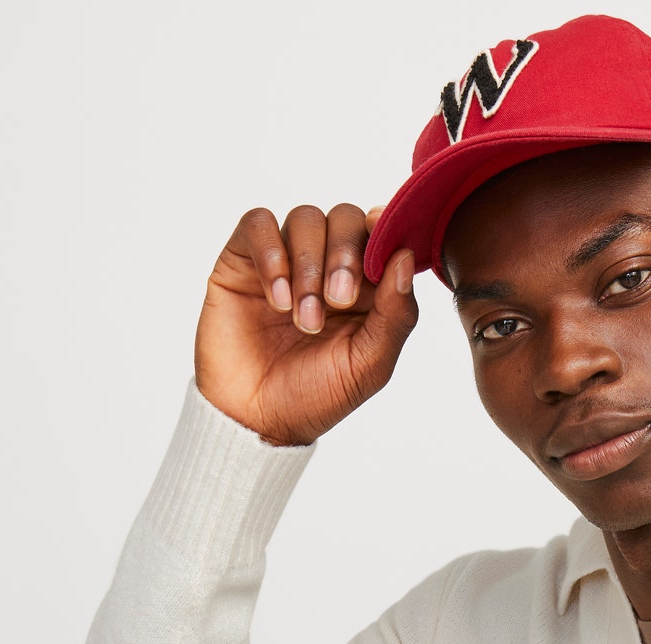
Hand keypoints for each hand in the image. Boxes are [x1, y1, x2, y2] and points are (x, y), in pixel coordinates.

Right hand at [194, 202, 418, 446]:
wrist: (258, 419)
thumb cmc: (316, 395)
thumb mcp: (370, 365)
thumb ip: (396, 314)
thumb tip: (407, 257)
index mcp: (367, 287)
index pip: (381, 234)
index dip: (384, 232)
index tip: (380, 251)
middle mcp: (327, 265)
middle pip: (346, 217)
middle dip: (345, 255)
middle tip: (337, 301)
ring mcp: (285, 258)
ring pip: (305, 218)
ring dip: (308, 267)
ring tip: (302, 319)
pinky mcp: (244, 260)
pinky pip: (258, 224)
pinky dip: (272, 254)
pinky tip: (277, 299)